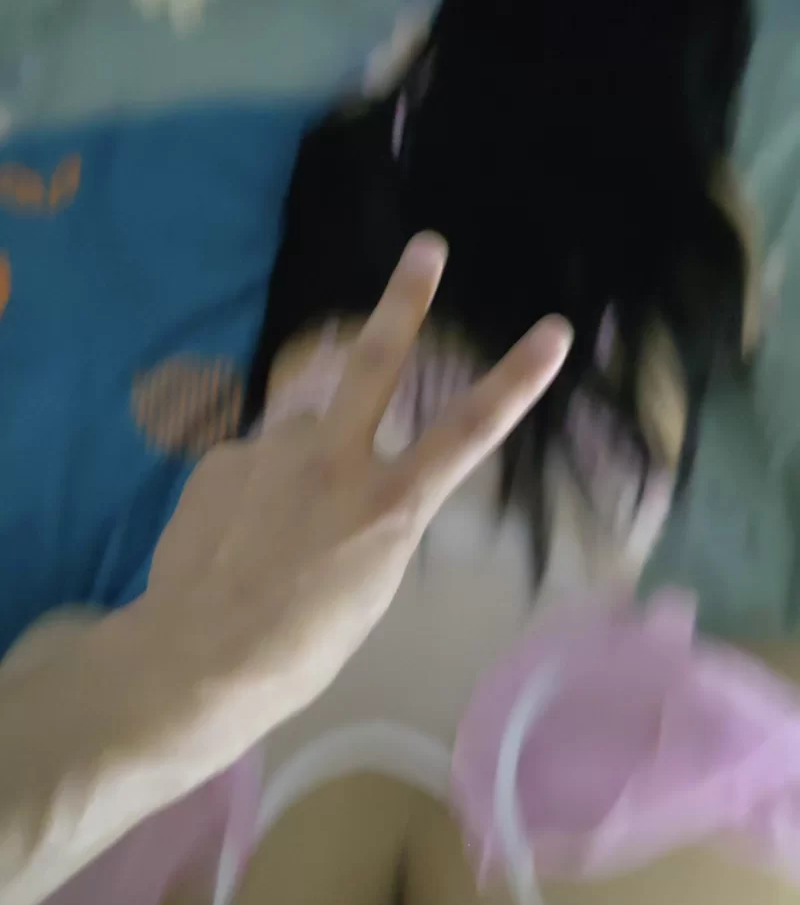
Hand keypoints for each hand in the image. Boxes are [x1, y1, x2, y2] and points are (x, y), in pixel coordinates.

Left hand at [147, 233, 571, 717]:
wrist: (202, 657)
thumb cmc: (305, 646)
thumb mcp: (371, 583)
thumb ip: (371, 512)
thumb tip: (345, 474)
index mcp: (389, 504)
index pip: (469, 432)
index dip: (518, 380)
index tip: (553, 331)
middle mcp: (333, 457)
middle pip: (373, 361)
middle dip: (405, 300)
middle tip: (426, 248)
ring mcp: (271, 450)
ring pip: (300, 432)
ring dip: (299, 461)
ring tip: (273, 528)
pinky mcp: (221, 458)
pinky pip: (252, 464)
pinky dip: (253, 490)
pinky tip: (233, 536)